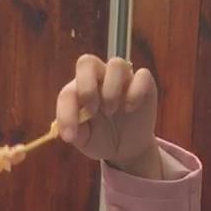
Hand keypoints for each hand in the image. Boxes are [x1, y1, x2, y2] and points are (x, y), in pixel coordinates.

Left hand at [56, 54, 161, 178]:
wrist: (127, 149)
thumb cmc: (102, 139)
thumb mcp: (86, 141)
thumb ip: (76, 134)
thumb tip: (69, 131)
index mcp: (80, 91)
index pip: (68, 92)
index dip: (66, 113)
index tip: (70, 137)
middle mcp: (100, 79)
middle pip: (86, 62)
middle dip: (86, 87)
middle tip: (92, 111)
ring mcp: (122, 78)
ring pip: (116, 64)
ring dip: (111, 90)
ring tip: (111, 111)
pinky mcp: (144, 83)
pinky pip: (142, 75)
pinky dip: (136, 92)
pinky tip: (131, 108)